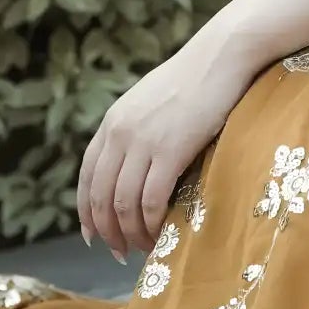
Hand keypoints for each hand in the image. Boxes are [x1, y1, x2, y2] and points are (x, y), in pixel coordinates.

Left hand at [78, 37, 254, 258]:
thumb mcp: (151, 103)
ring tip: (141, 247)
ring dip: (129, 233)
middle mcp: (119, 134)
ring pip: (123, 204)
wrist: (222, 56)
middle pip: (100, 197)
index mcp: (112, 124)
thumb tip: (135, 163)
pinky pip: (151, 199)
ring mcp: (143, 142)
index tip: (94, 236)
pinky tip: (160, 232)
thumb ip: (136, 130)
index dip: (87, 213)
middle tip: (119, 252)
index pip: (87, 178)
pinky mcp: (171, 150)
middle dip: (107, 231)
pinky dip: (151, 222)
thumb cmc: (196, 79)